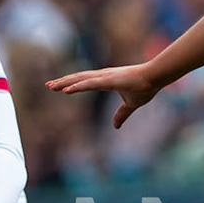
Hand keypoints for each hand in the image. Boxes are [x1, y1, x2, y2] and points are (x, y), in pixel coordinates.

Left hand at [46, 63, 161, 129]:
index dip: (71, 84)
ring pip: (80, 80)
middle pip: (78, 79)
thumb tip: (116, 126)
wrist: (155, 78)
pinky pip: (89, 84)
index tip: (59, 87)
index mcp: (106, 80)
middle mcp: (102, 76)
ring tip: (51, 87)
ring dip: (65, 83)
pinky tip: (66, 90)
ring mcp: (104, 77)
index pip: (84, 81)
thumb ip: (122, 114)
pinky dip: (77, 86)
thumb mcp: (131, 105)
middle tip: (48, 85)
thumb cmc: (145, 87)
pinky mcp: (108, 80)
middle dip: (63, 82)